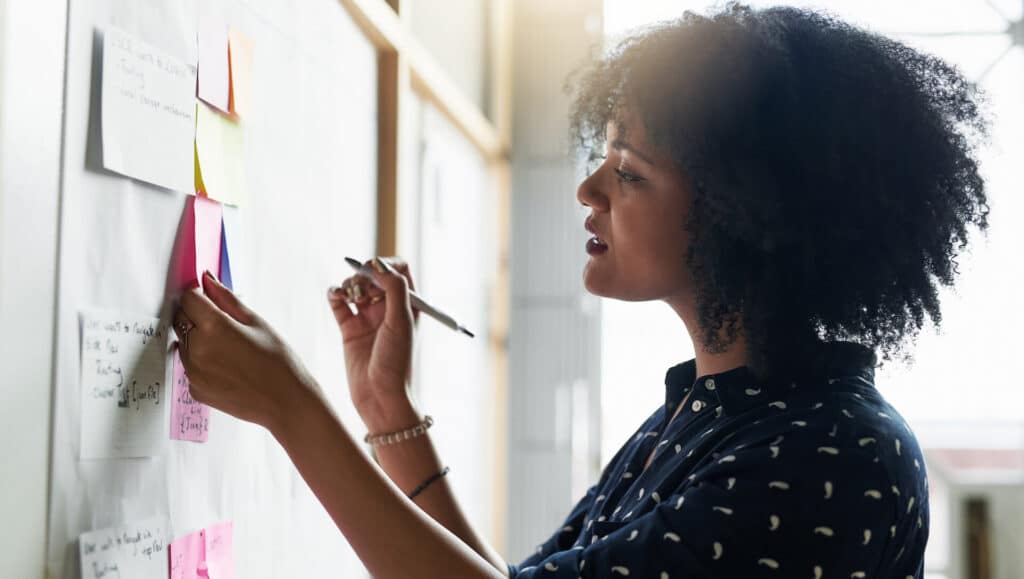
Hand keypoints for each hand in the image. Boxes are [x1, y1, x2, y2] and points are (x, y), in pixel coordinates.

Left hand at [174, 272, 318, 432]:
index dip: (199, 295)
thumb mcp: (256, 322)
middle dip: (196, 316)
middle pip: (181, 319)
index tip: (210, 299)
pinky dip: (201, 362)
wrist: (285, 402)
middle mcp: (197, 349)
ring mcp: (193, 372)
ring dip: (197, 339)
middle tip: (223, 325)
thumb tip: (207, 279)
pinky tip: (226, 366)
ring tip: (228, 348)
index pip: (188, 298)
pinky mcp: (195, 389)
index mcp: (213, 328)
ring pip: (183, 343)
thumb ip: (226, 299)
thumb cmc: (278, 362)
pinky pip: (189, 366)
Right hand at [327, 257, 418, 430]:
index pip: (398, 269)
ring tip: (349, 297)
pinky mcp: (349, 329)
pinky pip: (339, 303)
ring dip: (349, 284)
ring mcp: (368, 318)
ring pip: (355, 286)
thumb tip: (378, 263)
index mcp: (408, 305)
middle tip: (360, 289)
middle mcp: (388, 309)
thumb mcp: (401, 322)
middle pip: (374, 275)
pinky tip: (335, 296)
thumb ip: (394, 289)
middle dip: (364, 275)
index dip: (384, 264)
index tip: (373, 273)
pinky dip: (334, 294)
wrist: (380, 398)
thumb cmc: (397, 362)